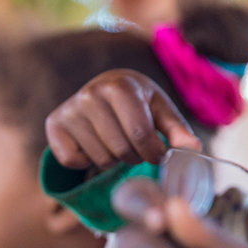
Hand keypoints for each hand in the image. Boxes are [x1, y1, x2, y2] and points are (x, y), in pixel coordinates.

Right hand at [45, 69, 200, 168]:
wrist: (102, 90)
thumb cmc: (138, 102)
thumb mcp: (160, 109)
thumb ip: (178, 129)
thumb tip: (194, 149)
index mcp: (121, 86)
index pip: (141, 135)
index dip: (155, 153)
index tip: (159, 154)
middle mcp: (91, 94)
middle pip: (121, 150)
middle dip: (135, 157)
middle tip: (135, 146)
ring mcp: (69, 109)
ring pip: (100, 159)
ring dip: (114, 160)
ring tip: (116, 142)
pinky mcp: (54, 124)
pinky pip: (73, 161)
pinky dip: (87, 162)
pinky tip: (94, 144)